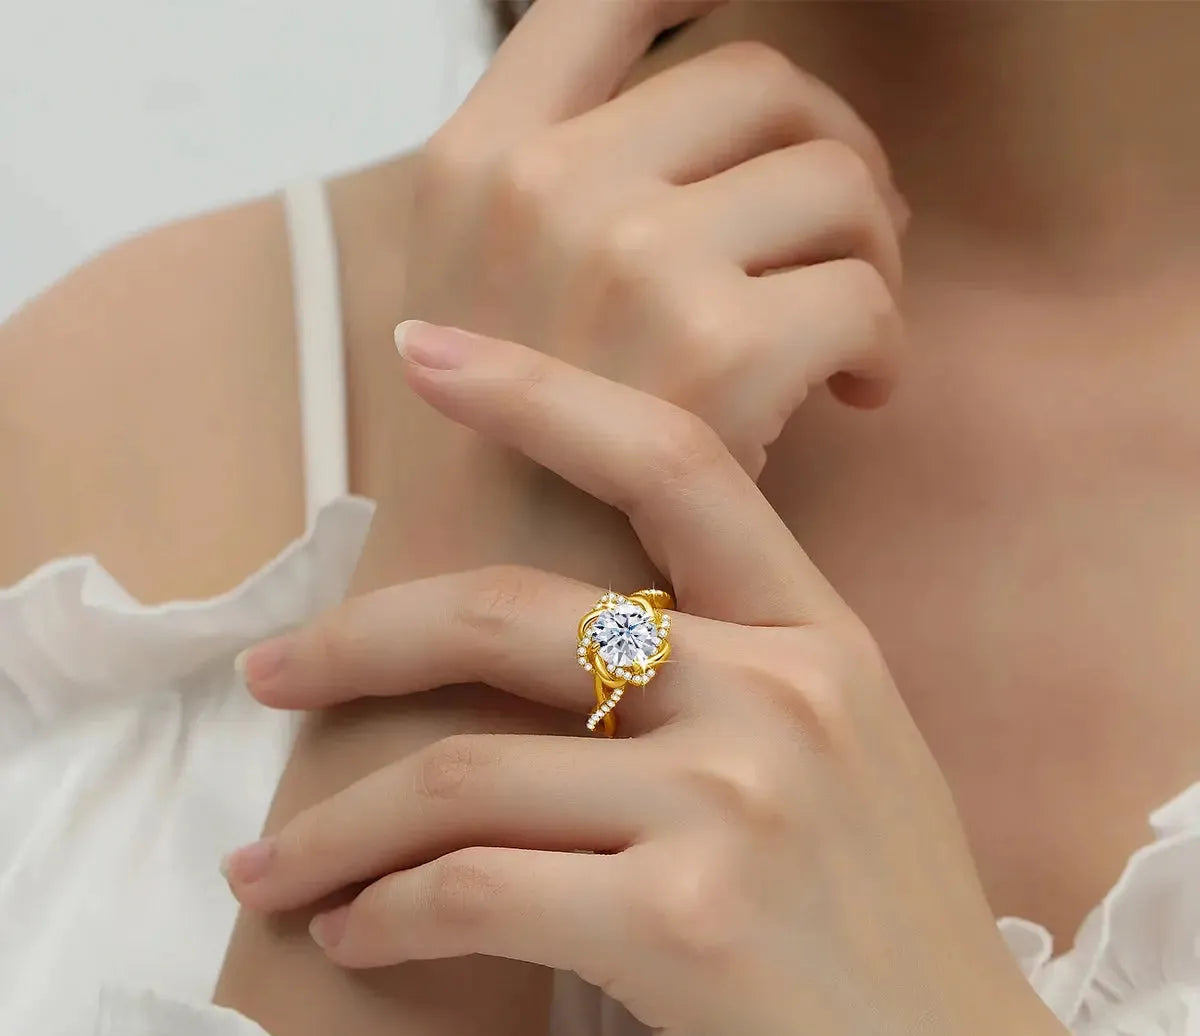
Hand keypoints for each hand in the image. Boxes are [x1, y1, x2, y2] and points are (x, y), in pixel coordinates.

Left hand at [226, 325, 1143, 1035]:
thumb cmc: (879, 933)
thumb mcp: (836, 762)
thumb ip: (730, 678)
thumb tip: (571, 632)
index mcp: (817, 637)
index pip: (673, 461)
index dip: (540, 393)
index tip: (424, 350)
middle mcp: (782, 695)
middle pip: (510, 618)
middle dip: (357, 641)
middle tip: (270, 674)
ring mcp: (738, 806)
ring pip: (461, 774)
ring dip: (339, 828)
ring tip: (274, 870)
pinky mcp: (687, 928)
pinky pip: (474, 892)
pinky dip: (386, 916)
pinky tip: (355, 937)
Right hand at [404, 0, 905, 471]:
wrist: (486, 615)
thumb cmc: (504, 469)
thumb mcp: (484, 295)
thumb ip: (565, 192)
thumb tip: (728, 114)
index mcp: (476, 161)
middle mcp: (545, 187)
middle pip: (758, 80)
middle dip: (829, 149)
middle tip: (845, 234)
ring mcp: (628, 263)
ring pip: (833, 181)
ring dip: (868, 251)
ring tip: (846, 331)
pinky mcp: (715, 358)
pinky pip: (864, 295)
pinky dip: (883, 344)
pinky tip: (857, 394)